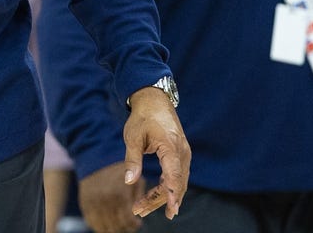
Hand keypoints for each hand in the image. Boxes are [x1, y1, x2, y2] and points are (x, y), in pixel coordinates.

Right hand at [78, 161, 144, 232]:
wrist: (96, 162)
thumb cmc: (121, 173)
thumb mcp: (136, 180)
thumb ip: (139, 199)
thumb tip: (138, 214)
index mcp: (119, 194)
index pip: (128, 220)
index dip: (134, 225)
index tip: (137, 223)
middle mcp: (104, 200)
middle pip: (117, 226)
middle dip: (125, 227)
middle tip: (128, 223)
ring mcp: (92, 203)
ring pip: (104, 228)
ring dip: (113, 228)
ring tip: (118, 223)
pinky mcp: (84, 205)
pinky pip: (92, 223)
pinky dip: (101, 226)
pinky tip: (107, 221)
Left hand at [122, 86, 190, 219]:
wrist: (155, 101)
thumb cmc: (143, 118)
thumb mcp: (133, 137)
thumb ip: (133, 159)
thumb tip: (129, 181)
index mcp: (171, 147)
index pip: (174, 175)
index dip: (172, 193)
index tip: (172, 210)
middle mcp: (181, 152)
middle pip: (175, 183)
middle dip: (158, 200)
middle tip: (139, 211)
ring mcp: (183, 154)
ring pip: (177, 182)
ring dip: (162, 197)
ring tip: (143, 209)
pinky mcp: (180, 155)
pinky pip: (177, 176)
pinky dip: (167, 188)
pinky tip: (157, 198)